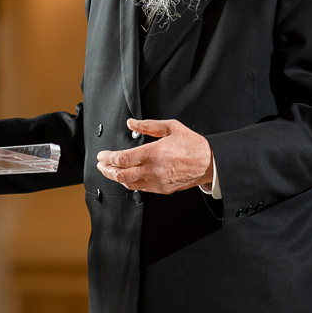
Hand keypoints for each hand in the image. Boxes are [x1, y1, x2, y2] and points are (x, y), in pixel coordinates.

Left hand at [95, 118, 213, 194]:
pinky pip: (141, 188)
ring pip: (129, 184)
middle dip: (106, 170)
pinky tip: (127, 177)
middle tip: (100, 165)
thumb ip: (148, 125)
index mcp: (153, 153)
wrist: (210, 162)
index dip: (107, 158)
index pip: (121, 159)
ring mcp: (157, 182)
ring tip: (110, 171)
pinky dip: (130, 183)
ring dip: (116, 178)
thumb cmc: (193, 145)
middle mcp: (153, 170)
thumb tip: (131, 123)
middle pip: (120, 175)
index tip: (101, 155)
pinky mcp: (162, 189)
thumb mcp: (171, 127)